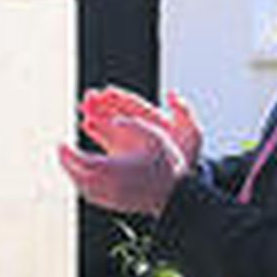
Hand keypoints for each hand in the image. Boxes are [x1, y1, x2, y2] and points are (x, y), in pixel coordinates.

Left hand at [57, 112, 187, 215]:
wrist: (177, 195)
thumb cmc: (166, 164)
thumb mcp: (154, 136)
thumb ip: (132, 124)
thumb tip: (114, 120)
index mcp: (115, 168)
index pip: (81, 161)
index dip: (68, 153)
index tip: (61, 143)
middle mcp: (109, 185)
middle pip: (77, 176)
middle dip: (66, 163)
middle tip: (62, 151)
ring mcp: (111, 198)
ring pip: (83, 188)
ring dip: (73, 174)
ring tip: (69, 162)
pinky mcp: (115, 206)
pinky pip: (92, 197)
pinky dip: (83, 186)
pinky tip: (84, 178)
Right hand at [80, 86, 201, 170]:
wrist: (180, 184)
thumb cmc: (188, 158)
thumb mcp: (192, 134)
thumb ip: (184, 112)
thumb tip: (172, 94)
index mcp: (156, 121)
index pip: (135, 105)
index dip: (120, 98)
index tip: (106, 92)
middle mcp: (141, 129)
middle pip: (119, 112)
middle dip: (104, 104)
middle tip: (88, 99)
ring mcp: (131, 142)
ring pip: (111, 124)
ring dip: (97, 115)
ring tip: (84, 109)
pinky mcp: (122, 155)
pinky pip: (107, 139)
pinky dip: (97, 130)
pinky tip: (88, 124)